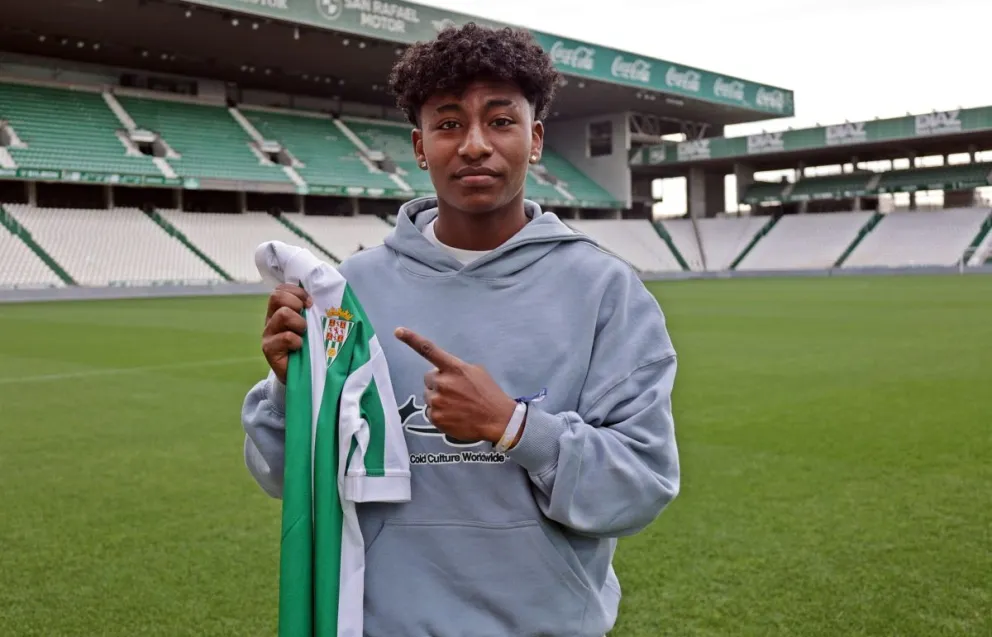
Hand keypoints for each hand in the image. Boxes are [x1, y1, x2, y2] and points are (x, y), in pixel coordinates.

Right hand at [262, 284, 311, 383]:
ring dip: (299, 323)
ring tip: (304, 334)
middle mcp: (271, 319)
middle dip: (296, 302)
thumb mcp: (312, 325)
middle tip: (306, 317)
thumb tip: (327, 295)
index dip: (297, 291)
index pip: (281, 289)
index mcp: (280, 310)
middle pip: (277, 296)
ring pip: (283, 314)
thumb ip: (313, 311)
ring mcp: (268, 334)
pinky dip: (297, 340)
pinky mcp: (269, 349)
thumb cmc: (310, 346)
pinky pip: (286, 337)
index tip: (311, 302)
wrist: (302, 374)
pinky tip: (300, 347)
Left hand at [395, 327, 517, 445]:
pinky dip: (439, 413)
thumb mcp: (475, 372)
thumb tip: (442, 372)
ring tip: (457, 405)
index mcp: (454, 367)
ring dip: (438, 398)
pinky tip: (454, 415)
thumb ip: (455, 369)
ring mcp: (438, 400)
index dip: (411, 339)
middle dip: (438, 383)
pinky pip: (430, 412)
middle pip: (428, 378)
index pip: (428, 350)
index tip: (398, 331)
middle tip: (455, 391)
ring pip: (428, 396)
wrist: (497, 420)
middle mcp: (443, 382)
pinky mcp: (436, 417)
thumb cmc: (488, 394)